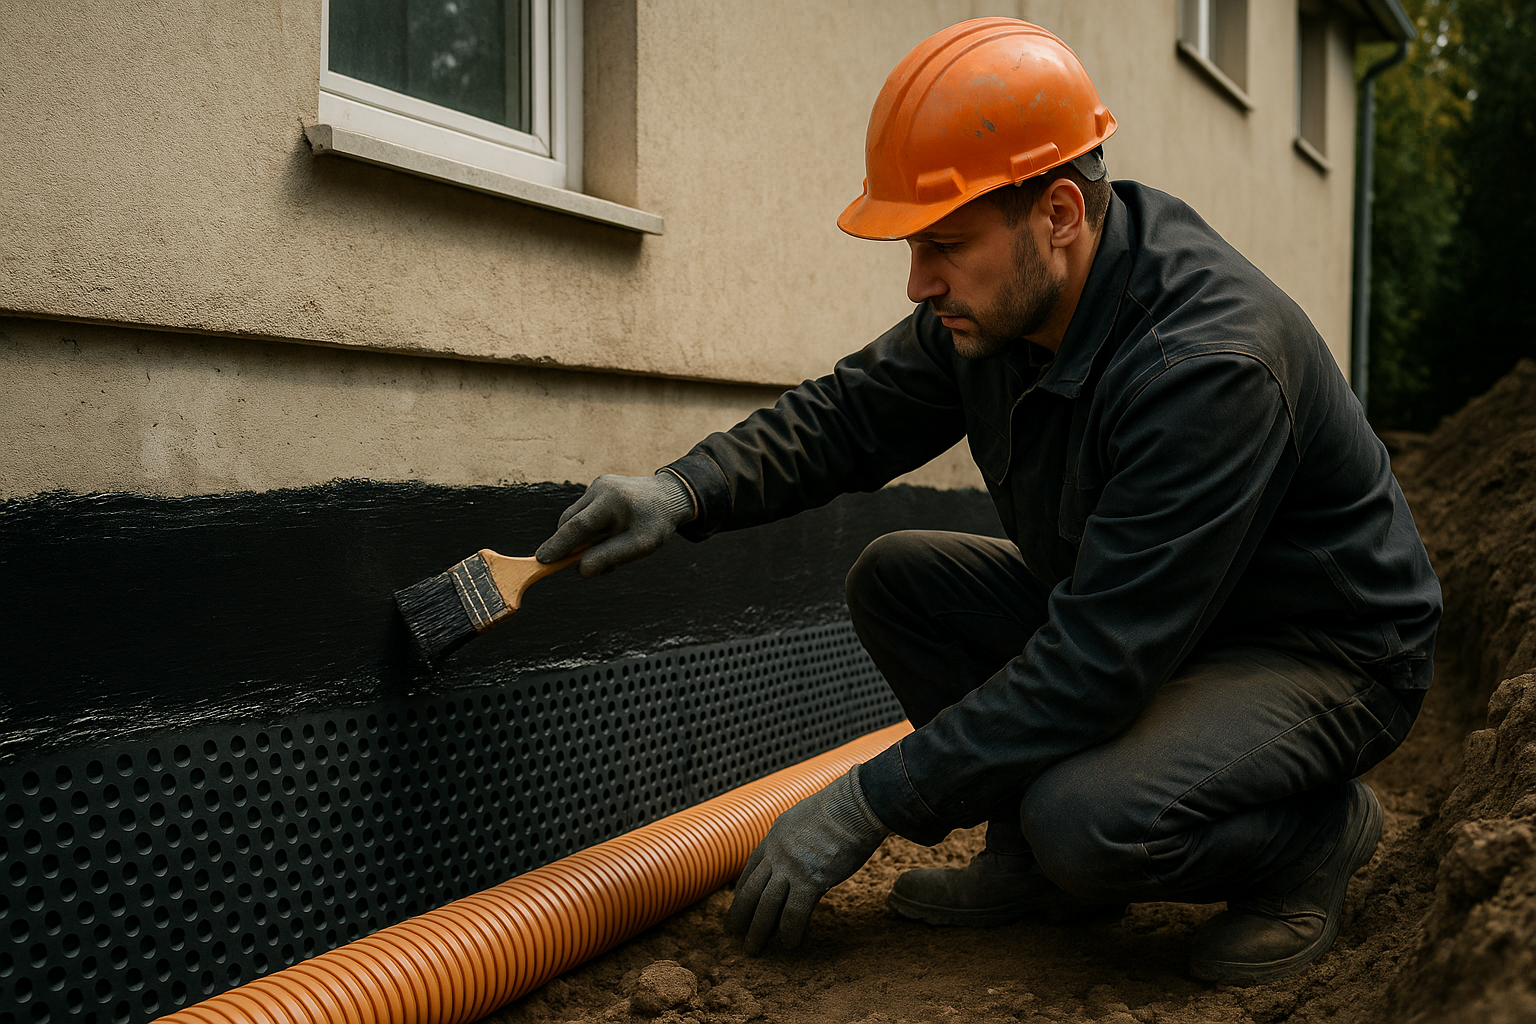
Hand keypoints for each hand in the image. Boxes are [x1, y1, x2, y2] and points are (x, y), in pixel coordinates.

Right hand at [535, 471, 695, 577]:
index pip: (578, 526)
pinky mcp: (597, 488)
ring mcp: (597, 486)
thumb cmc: (656, 523)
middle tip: (581, 565)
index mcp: (612, 501)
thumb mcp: (640, 546)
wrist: (669, 496)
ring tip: (607, 550)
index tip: (542, 560)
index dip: (558, 545)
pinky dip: (588, 530)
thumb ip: (610, 558)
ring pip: (574, 519)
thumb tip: (579, 570)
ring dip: (581, 540)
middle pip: (570, 522)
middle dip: (569, 546)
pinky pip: (583, 513)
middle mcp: (600, 489)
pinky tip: (608, 536)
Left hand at [725, 765, 889, 953]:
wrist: (856, 805)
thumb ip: (793, 837)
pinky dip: (789, 932)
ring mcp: (791, 868)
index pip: (750, 870)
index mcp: (773, 836)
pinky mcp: (811, 881)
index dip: (741, 891)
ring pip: (765, 906)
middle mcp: (776, 853)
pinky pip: (794, 913)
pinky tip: (790, 945)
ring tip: (753, 949)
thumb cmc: (839, 809)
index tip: (739, 906)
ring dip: (758, 931)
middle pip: (750, 890)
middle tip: (733, 933)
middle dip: (739, 915)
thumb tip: (796, 849)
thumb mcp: (803, 817)